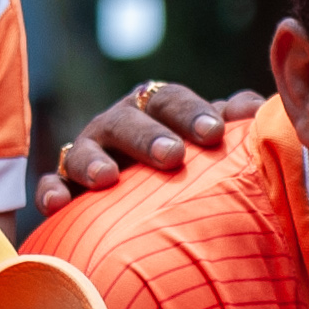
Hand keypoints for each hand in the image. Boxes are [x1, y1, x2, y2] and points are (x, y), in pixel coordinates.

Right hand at [35, 80, 263, 210]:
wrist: (144, 207)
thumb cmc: (189, 167)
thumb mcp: (211, 141)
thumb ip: (233, 122)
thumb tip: (256, 106)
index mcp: (155, 109)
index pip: (171, 101)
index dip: (191, 113)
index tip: (215, 134)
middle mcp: (118, 125)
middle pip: (128, 121)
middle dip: (148, 137)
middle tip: (172, 157)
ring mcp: (88, 154)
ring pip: (84, 150)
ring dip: (94, 162)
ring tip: (107, 179)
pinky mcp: (64, 187)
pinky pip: (52, 185)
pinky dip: (51, 193)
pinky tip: (58, 206)